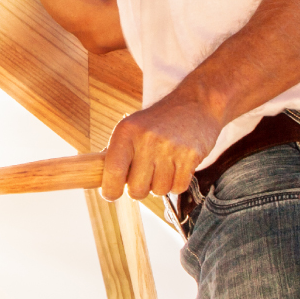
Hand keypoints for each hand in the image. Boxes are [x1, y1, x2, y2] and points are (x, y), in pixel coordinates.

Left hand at [102, 86, 224, 200]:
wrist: (195, 104)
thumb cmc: (158, 121)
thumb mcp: (132, 127)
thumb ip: (117, 152)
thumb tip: (104, 182)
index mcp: (127, 131)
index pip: (113, 172)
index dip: (110, 190)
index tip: (111, 194)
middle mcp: (147, 139)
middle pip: (136, 189)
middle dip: (138, 189)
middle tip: (143, 177)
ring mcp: (170, 148)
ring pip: (158, 191)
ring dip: (159, 185)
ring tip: (162, 167)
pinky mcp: (191, 156)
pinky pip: (178, 188)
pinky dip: (176, 184)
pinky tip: (176, 168)